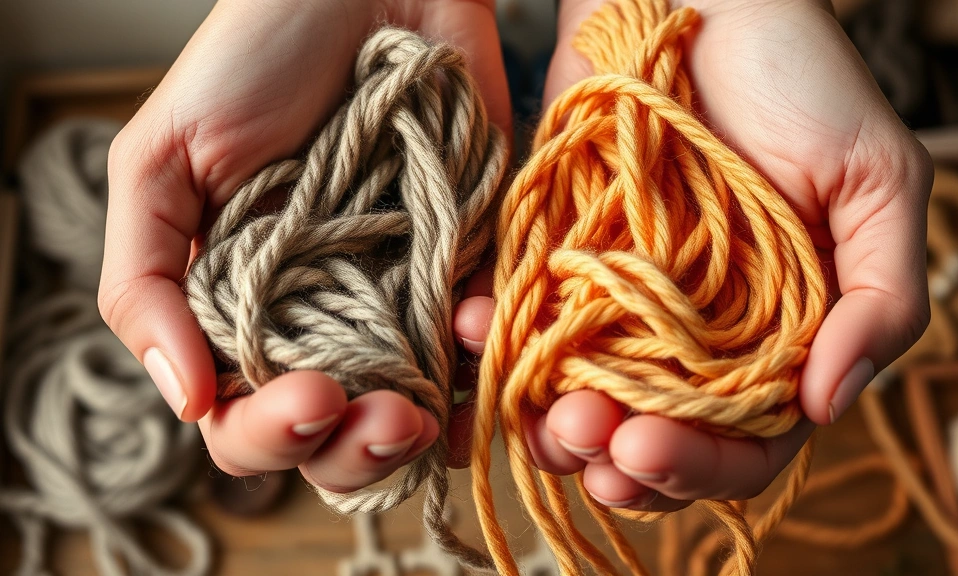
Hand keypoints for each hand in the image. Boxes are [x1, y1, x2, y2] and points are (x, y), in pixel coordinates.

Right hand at [99, 0, 509, 491]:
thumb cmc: (253, 62)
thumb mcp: (164, 161)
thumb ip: (145, 280)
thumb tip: (184, 400)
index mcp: (246, 315)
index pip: (247, 423)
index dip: (273, 435)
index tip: (308, 397)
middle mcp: (325, 324)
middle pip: (337, 445)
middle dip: (358, 454)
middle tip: (387, 417)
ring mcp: (401, 302)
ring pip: (418, 419)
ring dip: (426, 435)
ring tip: (428, 407)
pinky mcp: (468, 264)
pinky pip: (483, 343)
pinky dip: (484, 356)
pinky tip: (472, 326)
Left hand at [521, 0, 931, 510]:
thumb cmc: (799, 79)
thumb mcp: (877, 179)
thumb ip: (882, 296)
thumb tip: (830, 403)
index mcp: (778, 336)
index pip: (746, 441)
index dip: (702, 467)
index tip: (652, 449)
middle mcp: (695, 335)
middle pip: (655, 437)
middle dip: (618, 457)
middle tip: (589, 437)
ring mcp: (621, 301)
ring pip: (581, 401)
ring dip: (553, 425)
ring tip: (543, 415)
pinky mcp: (558, 258)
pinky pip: (521, 318)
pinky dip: (496, 337)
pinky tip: (481, 330)